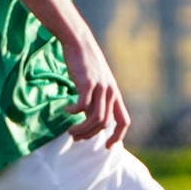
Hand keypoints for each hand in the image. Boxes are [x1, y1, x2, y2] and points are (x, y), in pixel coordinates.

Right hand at [61, 22, 130, 145]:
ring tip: (70, 131)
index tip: (107, 147)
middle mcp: (110, 92)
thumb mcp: (97, 82)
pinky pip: (82, 105)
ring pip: (95, 118)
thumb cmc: (85, 64)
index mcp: (115, 94)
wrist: (79, 42)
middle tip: (75, 137)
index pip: (124, 121)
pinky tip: (66, 111)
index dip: (118, 137)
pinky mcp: (87, 82)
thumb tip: (89, 117)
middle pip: (104, 123)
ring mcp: (100, 87)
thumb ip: (97, 98)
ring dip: (81, 128)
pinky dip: (74, 112)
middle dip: (89, 135)